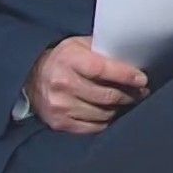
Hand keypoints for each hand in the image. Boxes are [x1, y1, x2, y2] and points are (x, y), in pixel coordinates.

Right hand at [25, 37, 148, 133]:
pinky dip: (106, 121)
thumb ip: (102, 50)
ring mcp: (60, 105)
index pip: (103, 69)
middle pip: (107, 95)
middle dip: (130, 95)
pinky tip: (112, 113)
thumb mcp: (78, 45)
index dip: (126, 76)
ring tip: (128, 102)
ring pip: (103, 113)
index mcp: (69, 59)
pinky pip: (93, 127)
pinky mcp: (60, 123)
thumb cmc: (63, 59)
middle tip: (141, 92)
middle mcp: (63, 83)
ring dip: (120, 109)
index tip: (142, 79)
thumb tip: (132, 57)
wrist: (31, 77)